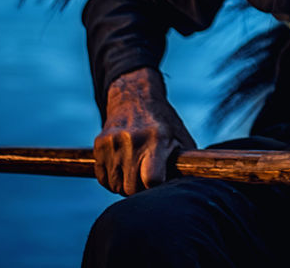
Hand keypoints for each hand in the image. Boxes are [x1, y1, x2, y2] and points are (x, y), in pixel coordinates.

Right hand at [93, 67, 195, 195]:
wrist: (135, 98)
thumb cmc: (164, 124)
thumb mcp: (180, 138)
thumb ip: (185, 164)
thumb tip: (189, 190)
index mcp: (157, 139)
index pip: (152, 180)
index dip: (156, 189)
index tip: (160, 186)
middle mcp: (133, 140)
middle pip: (131, 188)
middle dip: (140, 191)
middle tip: (147, 182)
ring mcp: (114, 142)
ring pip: (115, 186)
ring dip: (125, 187)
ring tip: (136, 174)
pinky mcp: (99, 144)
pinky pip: (103, 179)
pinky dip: (112, 181)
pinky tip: (122, 170)